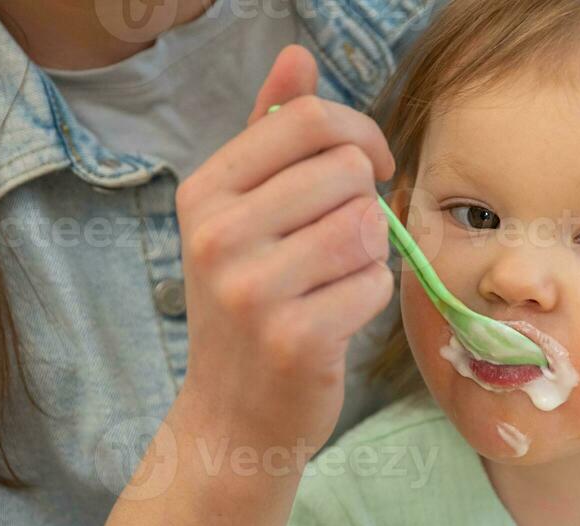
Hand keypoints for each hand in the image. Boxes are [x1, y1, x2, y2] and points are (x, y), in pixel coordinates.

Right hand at [174, 44, 395, 457]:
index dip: (359, 137)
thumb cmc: (249, 306)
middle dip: (364, 205)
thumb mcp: (242, 215)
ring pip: (368, 226)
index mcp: (205, 193)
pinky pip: (375, 283)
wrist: (233, 416)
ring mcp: (253, 290)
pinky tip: (337, 318)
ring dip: (370, 254)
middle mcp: (218, 236)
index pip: (308, 122)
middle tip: (340, 245)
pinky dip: (371, 298)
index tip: (369, 168)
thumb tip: (297, 55)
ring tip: (334, 282)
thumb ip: (269, 135)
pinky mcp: (295, 338)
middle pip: (347, 171)